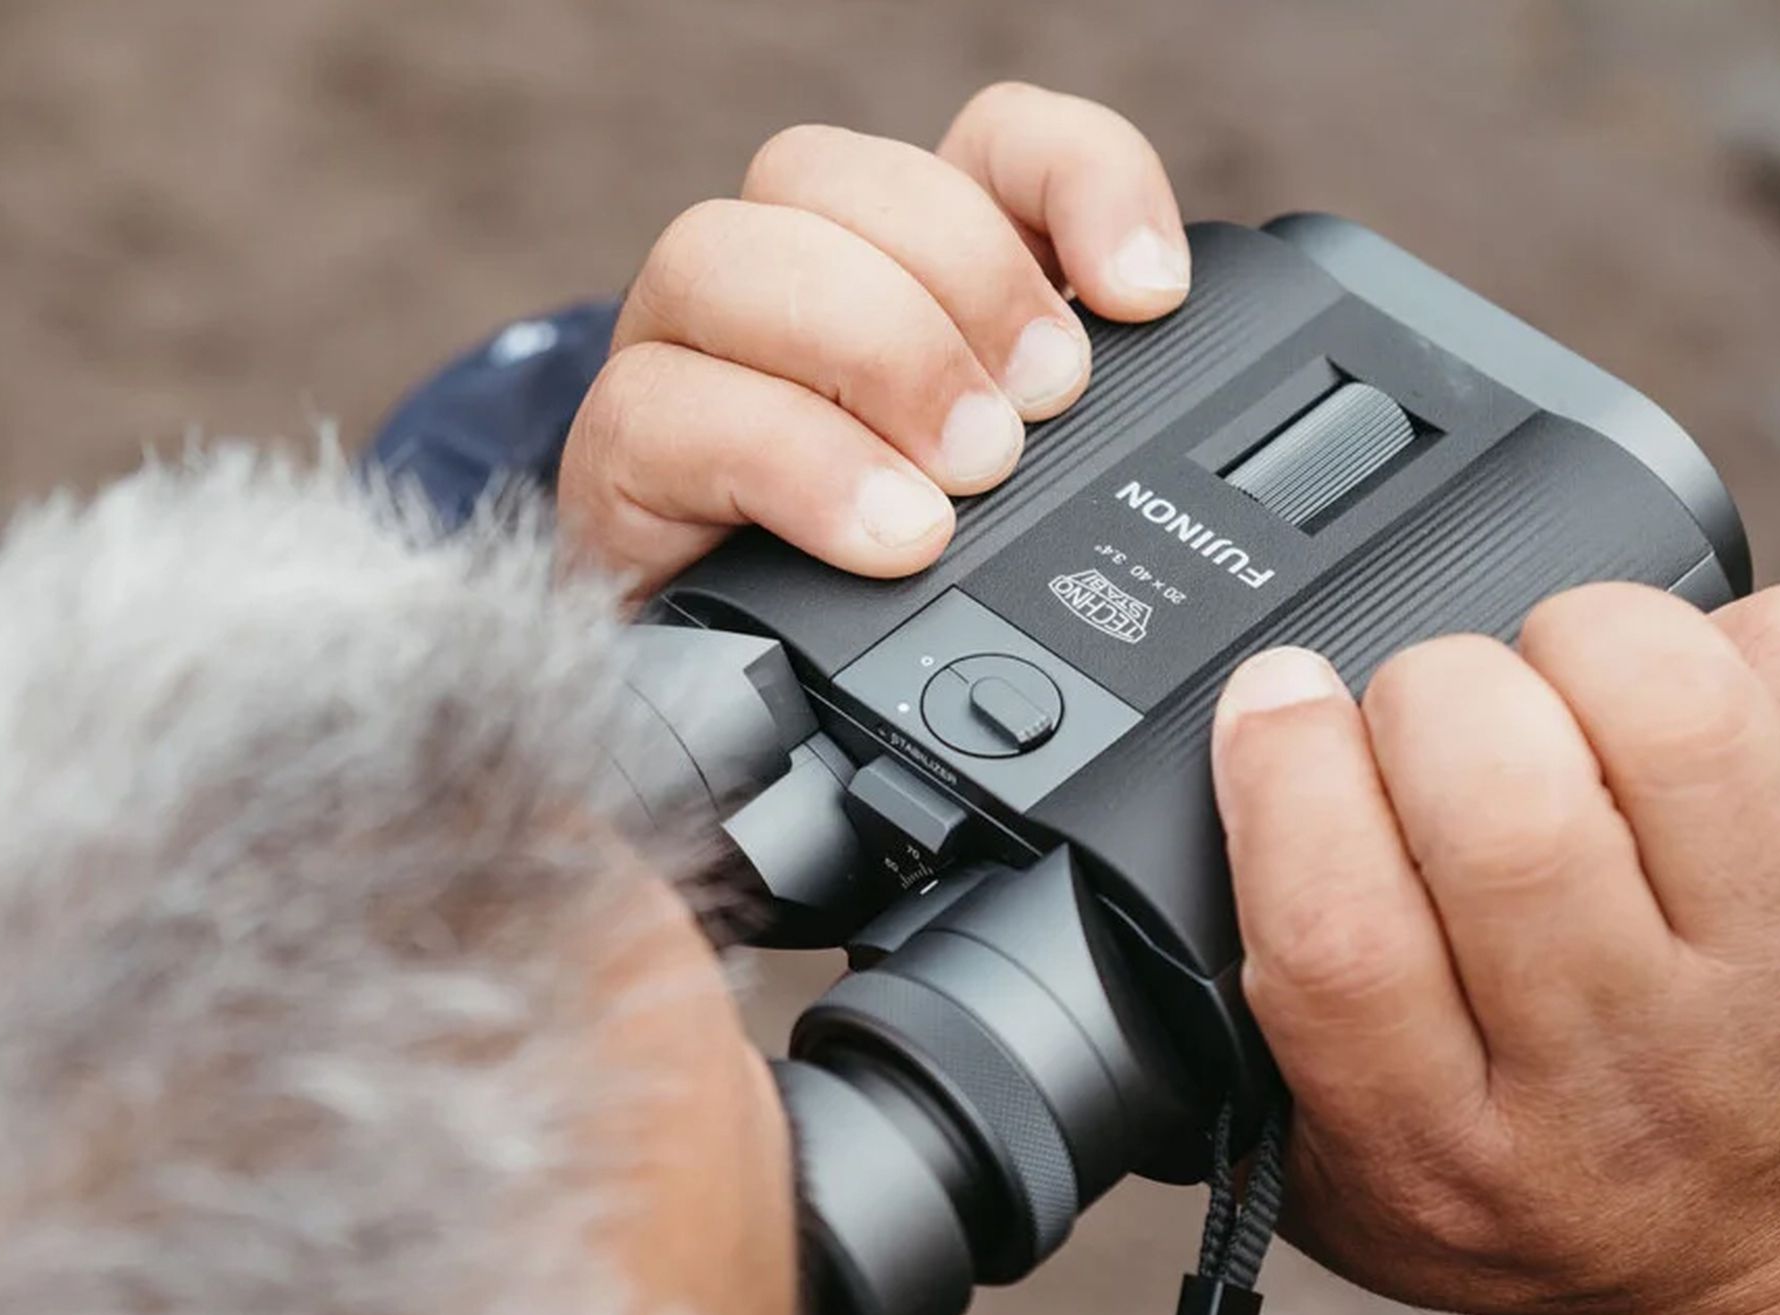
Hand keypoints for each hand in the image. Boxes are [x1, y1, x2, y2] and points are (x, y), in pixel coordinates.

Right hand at [558, 83, 1190, 592]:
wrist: (735, 707)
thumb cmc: (887, 593)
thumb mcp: (1018, 509)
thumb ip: (1073, 436)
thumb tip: (1160, 383)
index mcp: (896, 267)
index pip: (980, 142)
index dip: (1072, 180)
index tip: (1148, 295)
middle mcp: (775, 282)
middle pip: (829, 174)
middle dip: (962, 280)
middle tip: (1042, 409)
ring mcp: (679, 357)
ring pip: (720, 252)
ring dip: (868, 351)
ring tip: (961, 478)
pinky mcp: (618, 460)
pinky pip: (659, 407)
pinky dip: (794, 464)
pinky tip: (884, 534)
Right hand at [1211, 582, 1779, 1314]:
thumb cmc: (1565, 1211)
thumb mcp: (1358, 1195)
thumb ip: (1256, 1047)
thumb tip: (1172, 823)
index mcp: (1450, 1144)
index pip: (1334, 928)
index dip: (1278, 767)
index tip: (1273, 705)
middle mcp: (1623, 1062)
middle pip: (1495, 798)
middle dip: (1424, 696)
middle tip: (1434, 725)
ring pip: (1662, 698)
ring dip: (1576, 642)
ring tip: (1569, 698)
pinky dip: (1731, 632)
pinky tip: (1702, 716)